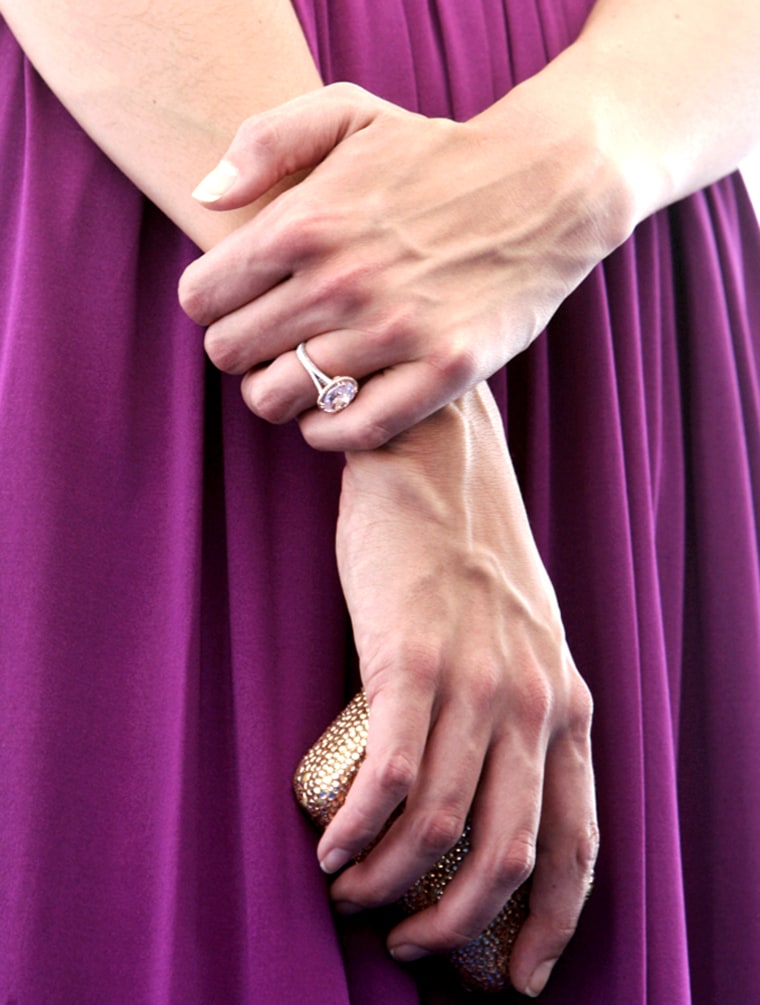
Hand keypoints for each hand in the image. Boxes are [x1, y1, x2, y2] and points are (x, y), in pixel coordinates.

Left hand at [178, 78, 633, 449]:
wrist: (547, 189)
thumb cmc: (438, 155)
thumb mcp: (350, 112)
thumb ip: (264, 143)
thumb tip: (204, 200)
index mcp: (304, 222)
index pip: (202, 298)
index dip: (210, 305)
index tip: (237, 303)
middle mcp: (340, 282)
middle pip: (231, 354)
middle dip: (238, 351)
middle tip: (269, 342)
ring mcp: (393, 332)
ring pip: (278, 399)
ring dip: (277, 392)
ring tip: (300, 374)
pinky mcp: (442, 371)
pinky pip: (350, 431)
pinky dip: (326, 430)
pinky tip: (332, 409)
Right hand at [322, 383, 597, 996]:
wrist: (436, 469)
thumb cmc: (469, 558)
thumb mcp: (526, 639)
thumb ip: (521, 713)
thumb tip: (478, 799)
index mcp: (567, 704)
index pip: (579, 840)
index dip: (553, 924)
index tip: (520, 975)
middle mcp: (532, 702)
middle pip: (506, 853)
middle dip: (457, 923)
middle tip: (410, 942)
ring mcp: (474, 682)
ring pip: (437, 824)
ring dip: (387, 881)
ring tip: (352, 892)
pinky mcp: (411, 660)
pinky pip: (387, 776)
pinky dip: (357, 830)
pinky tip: (330, 845)